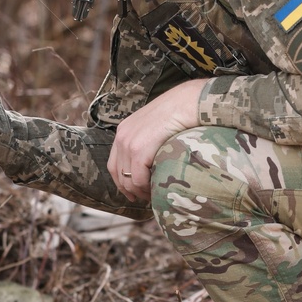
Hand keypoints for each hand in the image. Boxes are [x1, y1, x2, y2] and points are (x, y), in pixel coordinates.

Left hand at [108, 79, 208, 201]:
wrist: (187, 102)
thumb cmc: (179, 112)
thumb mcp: (155, 126)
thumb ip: (148, 140)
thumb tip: (151, 160)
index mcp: (123, 131)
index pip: (114, 164)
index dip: (121, 181)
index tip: (131, 193)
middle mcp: (122, 137)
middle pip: (118, 174)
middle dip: (129, 190)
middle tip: (143, 198)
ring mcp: (129, 144)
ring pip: (128, 180)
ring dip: (140, 191)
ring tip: (153, 195)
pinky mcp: (139, 151)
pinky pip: (138, 179)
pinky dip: (146, 188)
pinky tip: (156, 189)